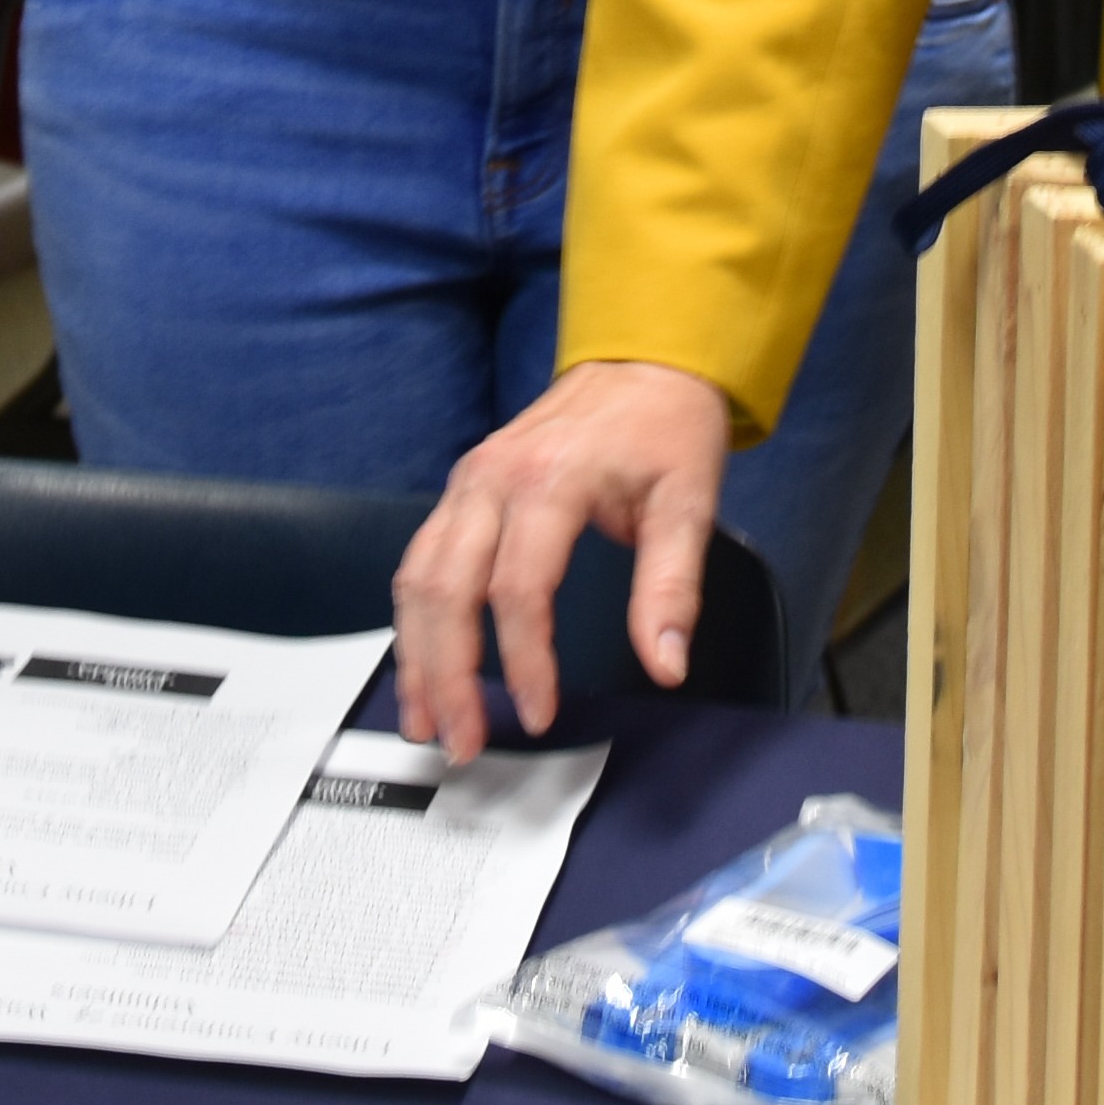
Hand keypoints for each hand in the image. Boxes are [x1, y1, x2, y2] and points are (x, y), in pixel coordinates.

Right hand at [391, 359, 731, 762]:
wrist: (642, 364)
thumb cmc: (663, 429)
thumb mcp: (689, 504)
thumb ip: (672, 588)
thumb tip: (667, 664)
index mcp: (549, 480)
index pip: (518, 589)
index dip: (524, 661)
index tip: (539, 713)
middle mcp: (492, 479)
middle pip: (446, 589)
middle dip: (447, 673)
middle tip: (461, 740)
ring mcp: (468, 482)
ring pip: (417, 577)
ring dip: (415, 653)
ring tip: (424, 719)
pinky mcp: (461, 491)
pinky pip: (419, 559)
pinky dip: (414, 617)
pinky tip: (420, 662)